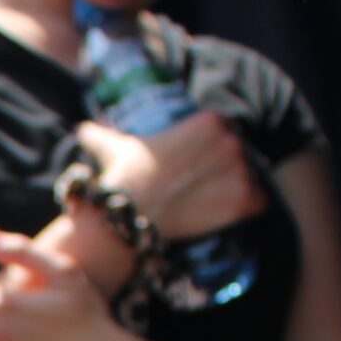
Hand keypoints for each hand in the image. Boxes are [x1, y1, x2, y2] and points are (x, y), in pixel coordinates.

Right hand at [75, 114, 264, 243]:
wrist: (123, 218)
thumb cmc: (121, 180)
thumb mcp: (113, 148)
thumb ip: (102, 134)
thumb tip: (83, 130)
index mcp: (208, 121)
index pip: (224, 131)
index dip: (209, 150)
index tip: (194, 166)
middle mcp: (229, 140)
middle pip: (239, 154)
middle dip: (223, 169)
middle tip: (198, 187)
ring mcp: (239, 171)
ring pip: (249, 178)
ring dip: (235, 189)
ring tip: (207, 203)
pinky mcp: (243, 200)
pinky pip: (258, 203)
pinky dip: (246, 210)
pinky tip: (223, 215)